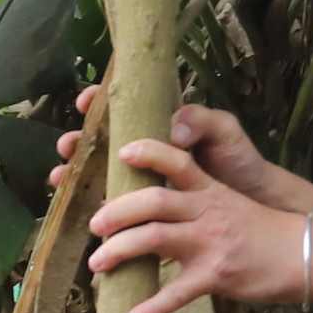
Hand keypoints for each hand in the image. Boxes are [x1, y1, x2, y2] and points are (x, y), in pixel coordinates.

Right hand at [49, 92, 298, 208]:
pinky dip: (94, 206)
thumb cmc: (238, 161)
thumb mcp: (225, 132)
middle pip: (102, 140)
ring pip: (100, 172)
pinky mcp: (145, 210)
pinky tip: (81, 211)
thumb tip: (173, 131)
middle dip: (79, 141)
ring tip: (60, 178)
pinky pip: (114, 205)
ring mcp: (142, 180)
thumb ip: (201, 121)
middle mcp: (146, 151)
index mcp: (161, 124)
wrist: (252, 203)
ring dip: (77, 174)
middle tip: (66, 146)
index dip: (100, 102)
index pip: (124, 105)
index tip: (85, 101)